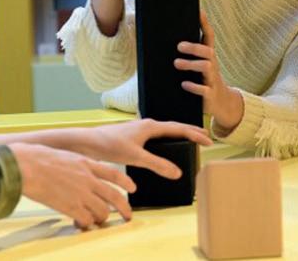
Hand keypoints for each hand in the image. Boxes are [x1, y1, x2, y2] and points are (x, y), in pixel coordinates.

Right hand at [7, 142, 135, 229]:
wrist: (26, 165)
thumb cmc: (38, 158)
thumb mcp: (65, 155)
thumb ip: (77, 165)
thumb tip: (79, 170)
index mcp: (86, 163)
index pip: (114, 173)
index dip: (126, 182)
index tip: (132, 188)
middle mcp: (88, 179)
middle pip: (115, 196)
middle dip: (124, 208)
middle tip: (127, 216)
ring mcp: (80, 193)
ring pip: (103, 211)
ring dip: (101, 218)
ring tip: (96, 221)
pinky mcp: (70, 206)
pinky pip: (86, 220)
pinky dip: (85, 224)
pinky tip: (79, 224)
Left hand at [79, 119, 212, 177]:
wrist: (88, 142)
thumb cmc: (110, 145)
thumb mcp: (136, 157)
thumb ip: (157, 165)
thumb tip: (177, 173)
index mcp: (151, 126)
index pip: (180, 129)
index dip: (195, 134)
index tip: (209, 140)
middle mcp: (147, 125)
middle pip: (175, 127)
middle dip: (191, 132)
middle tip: (206, 137)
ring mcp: (140, 130)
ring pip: (165, 132)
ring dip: (179, 136)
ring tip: (189, 142)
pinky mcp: (133, 137)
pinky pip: (156, 138)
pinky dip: (166, 142)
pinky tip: (164, 150)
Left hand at [174, 11, 243, 130]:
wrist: (221, 103)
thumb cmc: (205, 80)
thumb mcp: (200, 66)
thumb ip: (190, 54)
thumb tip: (171, 39)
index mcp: (209, 57)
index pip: (209, 37)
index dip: (205, 24)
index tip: (199, 12)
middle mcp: (212, 66)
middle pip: (208, 51)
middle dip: (194, 47)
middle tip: (179, 46)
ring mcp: (213, 80)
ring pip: (207, 67)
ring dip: (191, 64)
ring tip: (177, 64)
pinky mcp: (211, 95)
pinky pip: (205, 90)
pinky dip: (194, 86)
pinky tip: (184, 84)